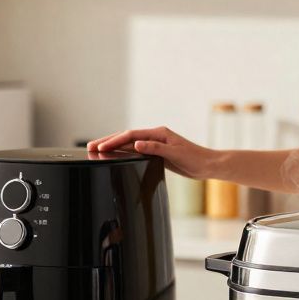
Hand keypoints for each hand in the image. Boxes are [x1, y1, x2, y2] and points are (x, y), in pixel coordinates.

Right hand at [87, 127, 216, 179]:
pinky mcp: (157, 153)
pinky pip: (135, 152)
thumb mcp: (175, 153)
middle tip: (90, 146)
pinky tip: (115, 157)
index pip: (131, 135)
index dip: (114, 140)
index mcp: (159, 133)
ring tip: (96, 150)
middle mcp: (155, 137)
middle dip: (108, 141)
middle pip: (126, 137)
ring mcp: (156, 145)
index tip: (100, 147)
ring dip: (113, 147)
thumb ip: (155, 148)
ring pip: (129, 144)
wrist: (208, 165)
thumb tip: (136, 144)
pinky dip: (123, 153)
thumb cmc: (195, 158)